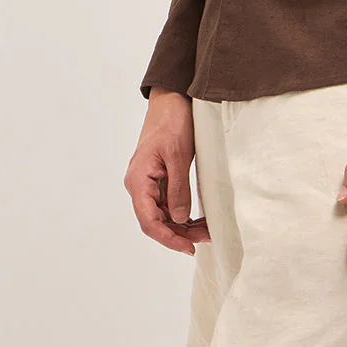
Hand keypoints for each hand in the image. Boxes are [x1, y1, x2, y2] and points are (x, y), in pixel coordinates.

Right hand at [124, 90, 211, 255]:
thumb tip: (180, 219)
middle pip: (156, 222)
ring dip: (183, 225)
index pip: (149, 221)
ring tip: (208, 230)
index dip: (168, 239)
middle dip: (180, 234)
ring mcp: (148, 183)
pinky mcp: (159, 179)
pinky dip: (183, 213)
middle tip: (207, 237)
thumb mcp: (178, 155)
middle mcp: (139, 185)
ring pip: (163, 215)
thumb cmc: (172, 121)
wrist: (171, 98)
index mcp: (138, 180)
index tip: (188, 247)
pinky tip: (199, 218)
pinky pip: (168, 203)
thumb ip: (178, 188)